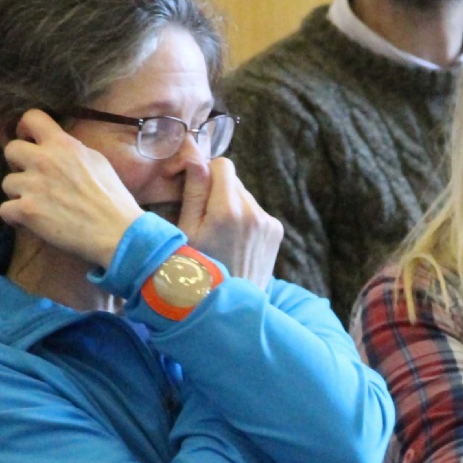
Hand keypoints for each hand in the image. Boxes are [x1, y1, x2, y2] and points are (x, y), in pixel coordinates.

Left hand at [0, 109, 141, 267]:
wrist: (117, 232)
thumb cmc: (113, 199)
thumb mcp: (97, 161)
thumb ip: (72, 151)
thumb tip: (58, 148)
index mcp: (63, 144)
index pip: (31, 117)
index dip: (25, 129)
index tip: (29, 141)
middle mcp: (44, 160)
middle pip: (11, 149)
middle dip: (18, 163)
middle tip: (32, 177)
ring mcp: (33, 185)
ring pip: (7, 182)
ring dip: (19, 193)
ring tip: (37, 204)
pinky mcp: (27, 211)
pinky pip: (4, 209)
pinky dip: (15, 217)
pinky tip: (30, 221)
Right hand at [177, 157, 282, 285]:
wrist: (229, 307)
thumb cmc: (197, 272)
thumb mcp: (186, 233)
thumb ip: (193, 192)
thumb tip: (195, 155)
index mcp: (227, 210)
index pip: (223, 164)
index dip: (207, 173)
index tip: (197, 190)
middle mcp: (253, 212)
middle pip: (234, 180)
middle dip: (218, 191)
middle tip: (205, 219)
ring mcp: (268, 222)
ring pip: (244, 196)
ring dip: (232, 206)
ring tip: (221, 236)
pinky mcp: (276, 231)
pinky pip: (256, 212)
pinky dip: (245, 220)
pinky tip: (235, 243)